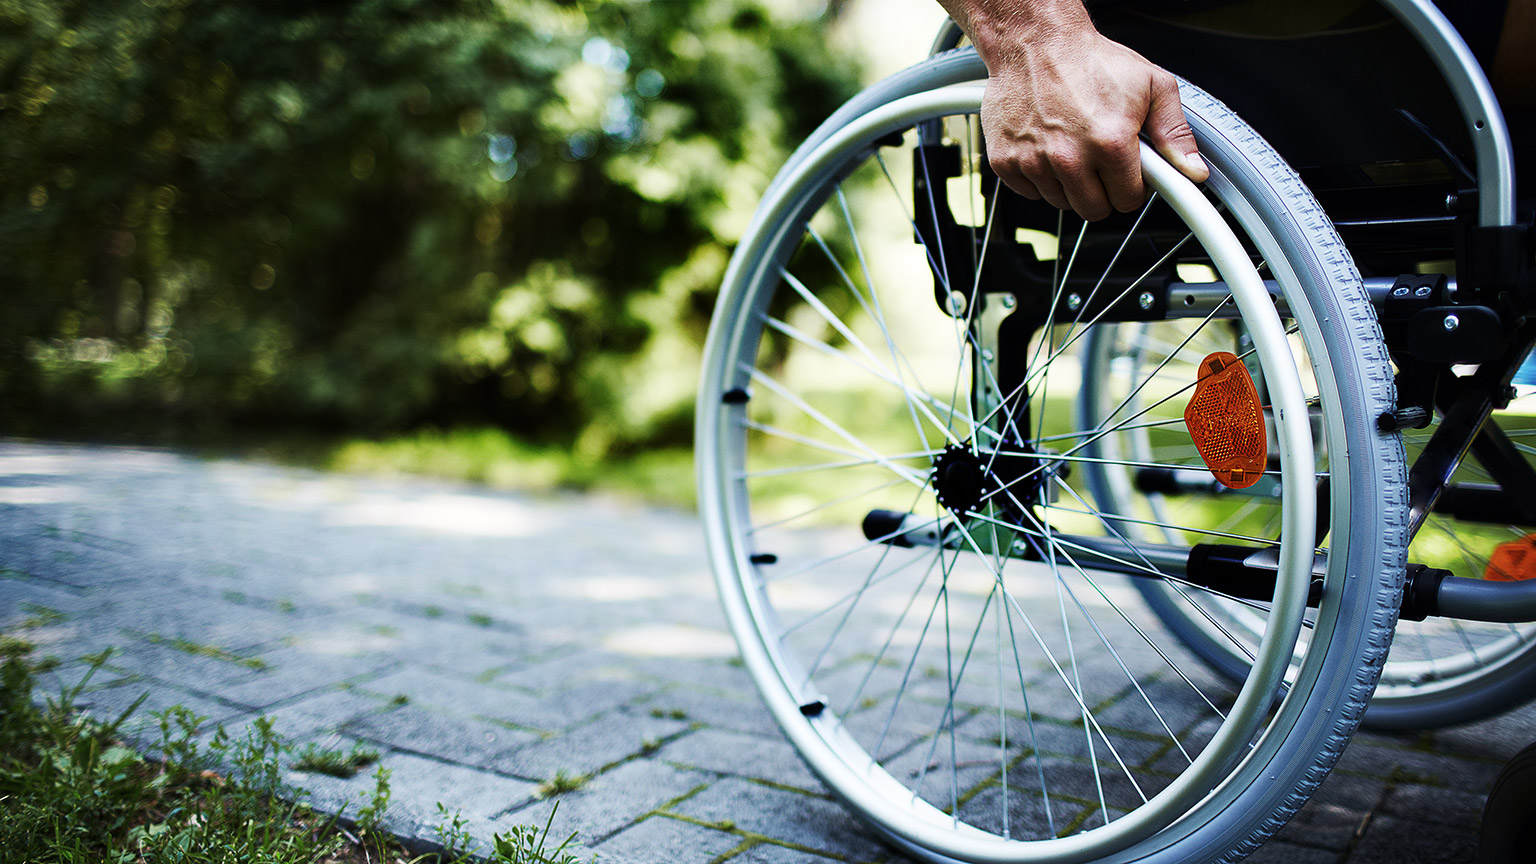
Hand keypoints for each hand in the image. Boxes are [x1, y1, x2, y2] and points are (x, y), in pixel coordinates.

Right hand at [950, 3, 1207, 220]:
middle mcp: (1069, 157)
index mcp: (1109, 142)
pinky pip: (1029, 192)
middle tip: (1101, 163)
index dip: (1132, 188)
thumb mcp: (1151, 86)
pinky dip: (1039, 178)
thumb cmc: (1089, 60)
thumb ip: (1175, 133)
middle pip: (1093, 210)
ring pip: (1061, 204)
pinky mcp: (1005, 162)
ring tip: (1073, 148)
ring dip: (1070, 185)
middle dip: (1103, 192)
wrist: (1035, 41)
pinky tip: (1047, 149)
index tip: (1129, 174)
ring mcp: (1033, 162)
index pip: (1128, 201)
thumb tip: (1194, 171)